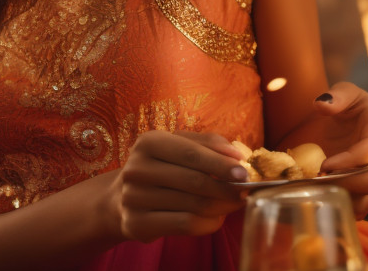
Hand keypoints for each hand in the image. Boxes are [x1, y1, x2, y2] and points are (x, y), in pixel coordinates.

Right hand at [109, 130, 248, 242]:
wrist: (121, 198)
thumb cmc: (161, 167)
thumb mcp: (178, 146)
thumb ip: (208, 144)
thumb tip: (238, 154)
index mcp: (149, 142)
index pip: (191, 153)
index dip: (221, 164)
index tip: (244, 172)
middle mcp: (137, 168)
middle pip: (195, 181)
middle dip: (227, 188)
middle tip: (245, 191)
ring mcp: (134, 198)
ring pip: (193, 205)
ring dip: (222, 206)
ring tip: (234, 203)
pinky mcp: (137, 223)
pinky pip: (185, 225)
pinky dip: (208, 223)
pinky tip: (217, 218)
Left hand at [306, 82, 367, 217]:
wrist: (339, 119)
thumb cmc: (343, 101)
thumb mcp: (342, 91)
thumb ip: (336, 95)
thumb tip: (322, 105)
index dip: (349, 161)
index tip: (324, 164)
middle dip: (347, 184)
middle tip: (319, 180)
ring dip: (346, 201)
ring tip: (323, 194)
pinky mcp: (361, 185)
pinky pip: (362, 205)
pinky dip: (347, 210)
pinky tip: (328, 203)